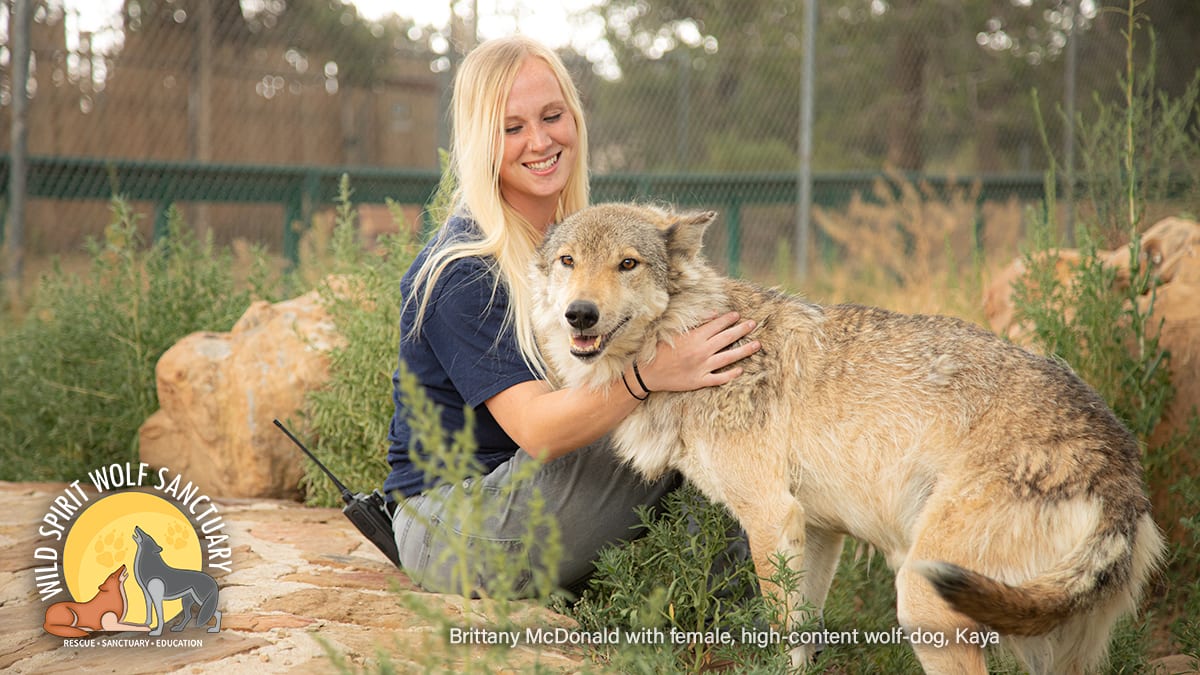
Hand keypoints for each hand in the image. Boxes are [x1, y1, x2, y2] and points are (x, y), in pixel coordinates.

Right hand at [637, 311, 760, 391]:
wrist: (648, 373)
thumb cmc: (659, 350)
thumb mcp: (674, 331)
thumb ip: (695, 322)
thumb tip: (714, 314)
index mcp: (694, 337)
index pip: (717, 325)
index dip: (728, 319)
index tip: (737, 315)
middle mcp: (701, 351)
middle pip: (727, 338)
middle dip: (741, 330)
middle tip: (753, 324)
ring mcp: (702, 367)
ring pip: (728, 358)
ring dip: (744, 351)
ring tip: (756, 345)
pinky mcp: (699, 380)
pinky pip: (719, 378)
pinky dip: (730, 374)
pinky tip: (740, 370)